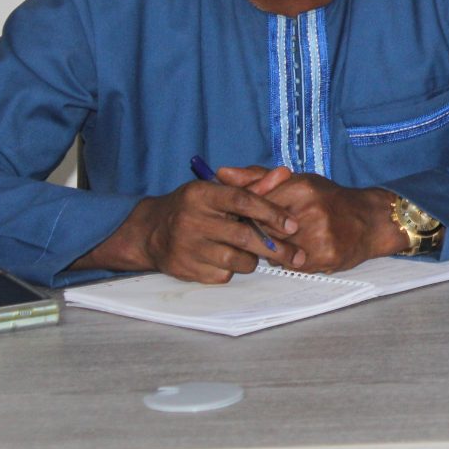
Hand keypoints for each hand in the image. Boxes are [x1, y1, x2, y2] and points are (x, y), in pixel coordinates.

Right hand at [71, 178, 303, 282]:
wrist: (151, 231)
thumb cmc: (194, 207)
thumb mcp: (218, 189)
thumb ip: (253, 184)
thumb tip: (285, 174)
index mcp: (202, 194)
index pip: (242, 201)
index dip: (271, 213)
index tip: (292, 225)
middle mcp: (192, 219)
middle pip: (243, 236)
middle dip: (275, 248)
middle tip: (296, 255)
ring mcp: (187, 247)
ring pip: (236, 260)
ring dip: (253, 259)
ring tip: (254, 253)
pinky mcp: (186, 269)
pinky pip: (223, 275)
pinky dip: (233, 269)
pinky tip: (227, 259)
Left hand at [218, 166, 408, 272]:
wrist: (371, 220)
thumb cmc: (331, 199)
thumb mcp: (298, 180)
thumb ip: (257, 177)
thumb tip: (222, 172)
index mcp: (301, 187)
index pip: (255, 204)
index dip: (248, 215)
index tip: (246, 218)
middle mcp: (310, 210)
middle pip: (263, 229)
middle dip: (260, 233)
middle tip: (266, 232)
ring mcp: (319, 235)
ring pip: (275, 250)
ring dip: (275, 249)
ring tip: (289, 240)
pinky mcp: (326, 256)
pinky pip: (293, 265)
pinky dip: (292, 261)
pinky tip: (303, 251)